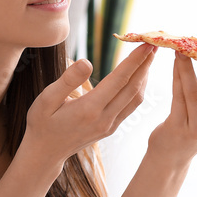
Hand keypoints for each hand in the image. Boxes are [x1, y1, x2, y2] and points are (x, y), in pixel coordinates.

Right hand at [23, 44, 154, 162]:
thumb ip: (67, 80)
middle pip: (133, 88)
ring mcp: (109, 125)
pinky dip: (138, 89)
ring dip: (145, 76)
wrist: (45, 153)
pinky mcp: (110, 128)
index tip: (146, 44)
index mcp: (88, 109)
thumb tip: (87, 61)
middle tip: (154, 43)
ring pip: (136, 98)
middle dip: (145, 64)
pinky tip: (138, 77)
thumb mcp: (46, 99)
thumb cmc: (42, 123)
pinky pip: (130, 106)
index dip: (134, 60)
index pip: (119, 80)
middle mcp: (104, 119)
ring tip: (149, 57)